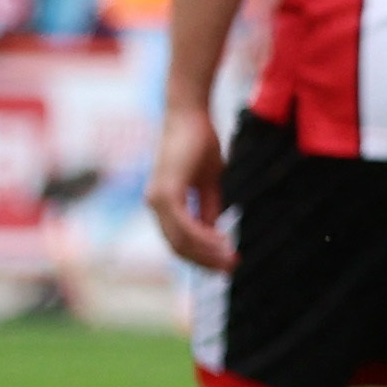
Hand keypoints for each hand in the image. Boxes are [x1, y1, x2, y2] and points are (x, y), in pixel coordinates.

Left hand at [149, 105, 231, 271]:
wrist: (190, 117)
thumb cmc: (200, 143)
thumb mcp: (209, 182)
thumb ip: (207, 207)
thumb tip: (215, 232)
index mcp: (163, 203)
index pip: (179, 240)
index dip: (202, 255)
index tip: (226, 263)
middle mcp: (155, 204)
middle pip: (178, 247)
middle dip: (205, 261)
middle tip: (231, 269)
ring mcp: (157, 200)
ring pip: (180, 241)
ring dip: (207, 253)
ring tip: (231, 260)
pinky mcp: (166, 193)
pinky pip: (184, 226)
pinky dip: (204, 238)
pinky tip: (223, 242)